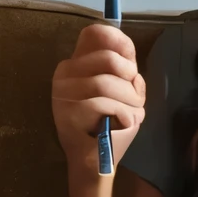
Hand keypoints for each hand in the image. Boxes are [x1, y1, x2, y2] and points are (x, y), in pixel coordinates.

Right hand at [51, 22, 144, 177]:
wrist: (94, 161)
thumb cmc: (109, 125)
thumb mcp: (121, 93)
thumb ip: (125, 72)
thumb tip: (130, 58)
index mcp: (75, 64)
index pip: (93, 35)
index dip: (118, 40)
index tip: (132, 58)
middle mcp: (64, 74)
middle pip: (108, 58)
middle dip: (129, 77)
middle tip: (134, 96)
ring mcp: (63, 94)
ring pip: (107, 83)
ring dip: (129, 100)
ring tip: (130, 113)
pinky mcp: (67, 114)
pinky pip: (104, 105)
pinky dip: (122, 115)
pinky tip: (121, 124)